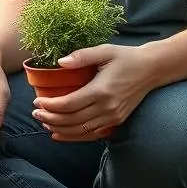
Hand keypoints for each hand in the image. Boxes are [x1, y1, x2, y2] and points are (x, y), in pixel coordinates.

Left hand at [33, 44, 154, 140]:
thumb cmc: (126, 57)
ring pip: (80, 131)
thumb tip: (60, 62)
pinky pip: (91, 134)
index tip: (37, 101)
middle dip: (50, 118)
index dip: (50, 105)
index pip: (69, 104)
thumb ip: (81, 56)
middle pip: (71, 120)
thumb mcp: (104, 51)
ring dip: (59, 129)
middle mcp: (106, 107)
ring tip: (44, 122)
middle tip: (35, 112)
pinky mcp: (116, 121)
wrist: (151, 69)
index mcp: (101, 90)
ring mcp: (112, 117)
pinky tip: (60, 134)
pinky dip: (73, 137)